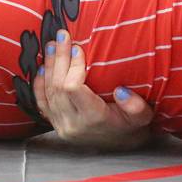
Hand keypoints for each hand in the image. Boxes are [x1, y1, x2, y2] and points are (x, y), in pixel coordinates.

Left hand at [35, 30, 153, 150]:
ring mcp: (61, 124)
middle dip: (59, 58)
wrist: (119, 145)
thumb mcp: (141, 117)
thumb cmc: (130, 127)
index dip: (72, 67)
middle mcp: (73, 124)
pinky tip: (42, 67)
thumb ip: (135, 106)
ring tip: (52, 45)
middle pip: (58, 86)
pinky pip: (41, 102)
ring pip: (48, 91)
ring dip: (49, 65)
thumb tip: (121, 91)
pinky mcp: (54, 123)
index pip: (73, 89)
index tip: (78, 48)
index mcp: (93, 119)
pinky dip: (39, 83)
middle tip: (62, 36)